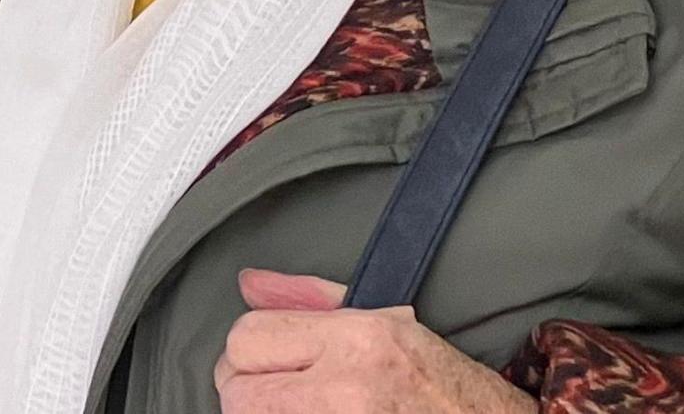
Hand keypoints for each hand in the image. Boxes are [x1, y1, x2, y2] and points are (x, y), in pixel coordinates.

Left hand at [216, 270, 533, 413]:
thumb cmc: (446, 387)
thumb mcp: (389, 323)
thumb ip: (312, 300)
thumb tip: (249, 283)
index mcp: (357, 340)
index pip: (247, 337)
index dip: (250, 351)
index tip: (269, 362)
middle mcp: (345, 390)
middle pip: (237, 389)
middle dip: (249, 389)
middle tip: (283, 392)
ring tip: (302, 408)